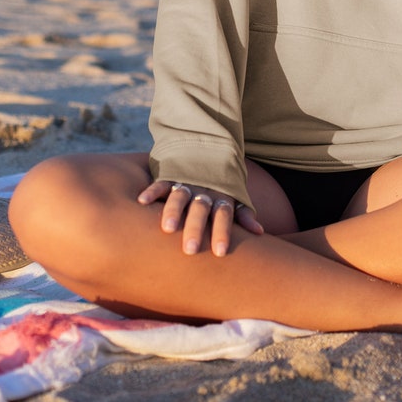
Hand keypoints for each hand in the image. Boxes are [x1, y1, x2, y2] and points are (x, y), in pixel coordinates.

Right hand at [137, 179, 263, 255]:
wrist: (207, 149)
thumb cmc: (220, 184)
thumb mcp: (234, 196)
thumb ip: (244, 214)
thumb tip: (260, 233)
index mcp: (221, 197)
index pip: (224, 216)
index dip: (223, 232)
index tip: (220, 252)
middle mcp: (203, 191)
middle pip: (201, 209)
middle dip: (197, 228)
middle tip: (191, 250)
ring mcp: (187, 183)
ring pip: (180, 197)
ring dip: (174, 211)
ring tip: (168, 228)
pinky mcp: (170, 176)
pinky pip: (160, 182)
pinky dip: (152, 190)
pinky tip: (142, 201)